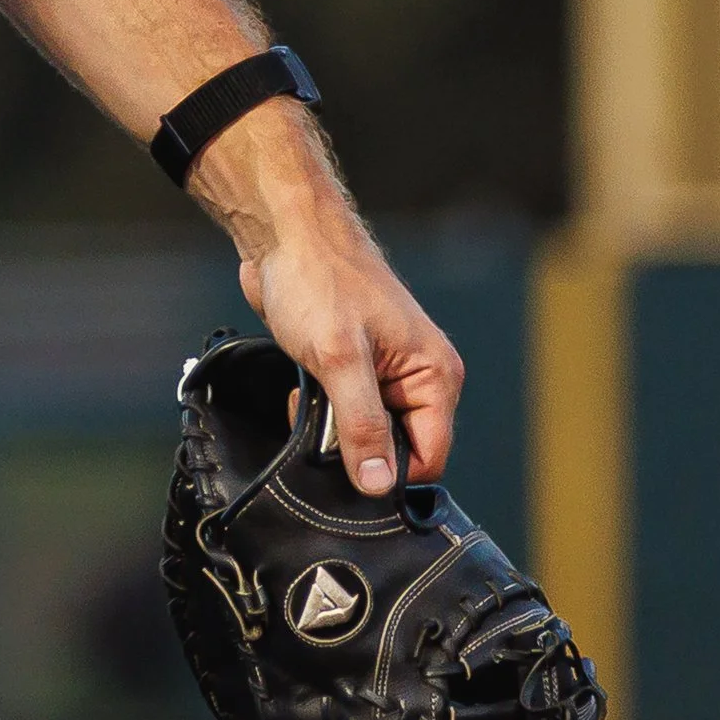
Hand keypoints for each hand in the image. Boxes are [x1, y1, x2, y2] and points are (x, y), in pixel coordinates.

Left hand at [227, 179, 464, 495]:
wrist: (283, 233)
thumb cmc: (318, 279)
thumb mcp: (340, 358)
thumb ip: (362, 425)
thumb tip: (379, 485)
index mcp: (435, 375)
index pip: (429, 458)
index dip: (389, 472)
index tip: (347, 466)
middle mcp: (418, 377)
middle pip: (398, 448)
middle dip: (357, 448)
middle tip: (320, 425)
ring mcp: (384, 372)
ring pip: (367, 432)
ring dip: (334, 430)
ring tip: (307, 402)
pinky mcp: (353, 367)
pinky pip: (344, 412)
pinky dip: (322, 412)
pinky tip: (300, 393)